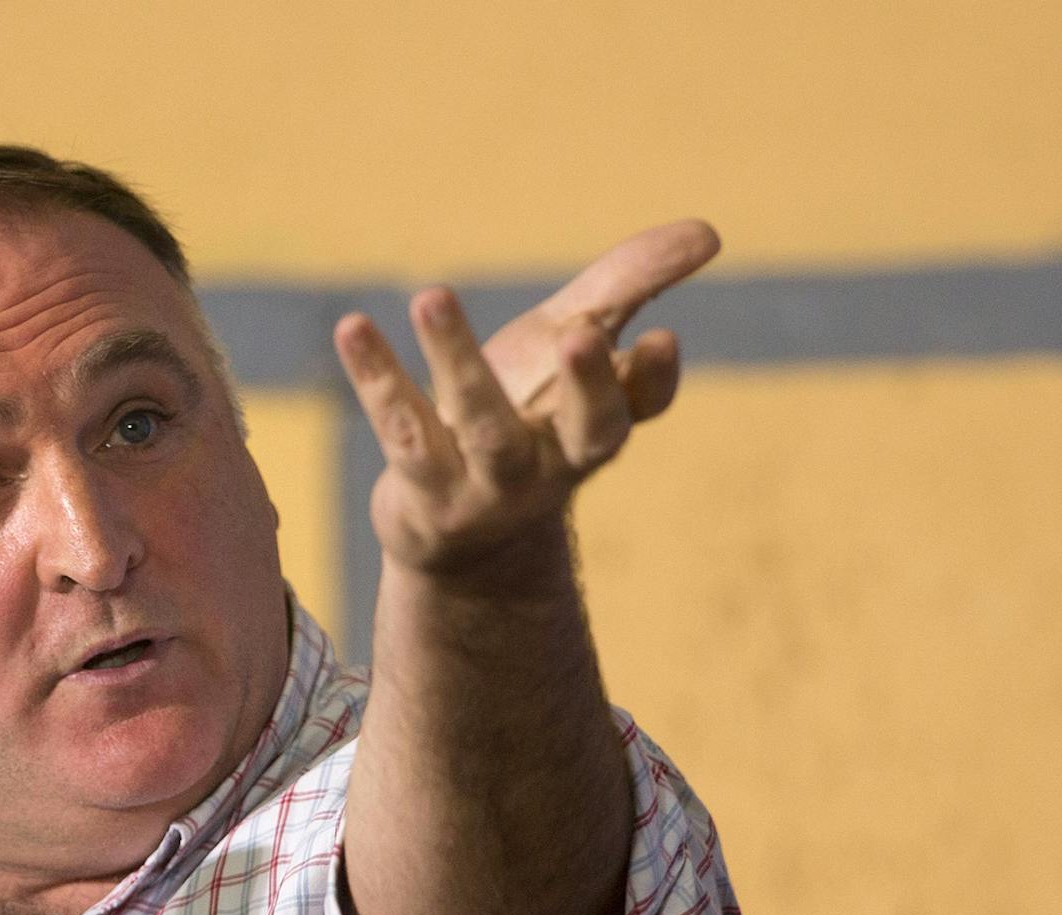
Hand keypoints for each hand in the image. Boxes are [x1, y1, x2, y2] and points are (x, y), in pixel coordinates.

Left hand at [334, 220, 719, 581]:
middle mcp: (551, 464)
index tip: (660, 340)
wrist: (455, 535)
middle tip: (579, 334)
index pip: (638, 407)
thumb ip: (630, 287)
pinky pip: (400, 429)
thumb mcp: (573, 346)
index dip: (652, 379)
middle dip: (586, 385)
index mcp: (593, 431)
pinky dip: (377, 377)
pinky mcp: (424, 488)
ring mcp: (486, 483)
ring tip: (431, 293)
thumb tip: (709, 232)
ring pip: (480, 423)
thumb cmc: (526, 418)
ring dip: (457, 358)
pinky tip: (352, 327)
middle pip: (581, 432)